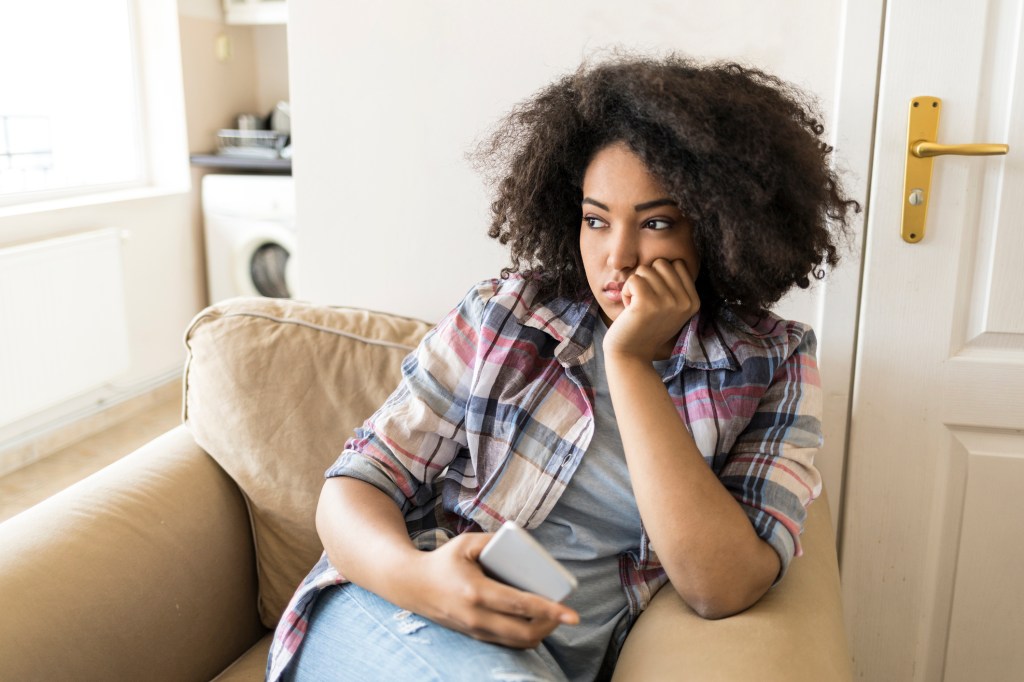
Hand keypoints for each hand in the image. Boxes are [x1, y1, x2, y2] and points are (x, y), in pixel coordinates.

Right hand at [402, 532, 578, 648]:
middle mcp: (477, 617)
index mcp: (476, 592)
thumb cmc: (443, 561)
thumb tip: (524, 545)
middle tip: (564, 613)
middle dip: (550, 626)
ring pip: (518, 642)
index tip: (572, 614)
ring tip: (552, 616)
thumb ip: (495, 540)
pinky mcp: (475, 636)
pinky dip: (526, 636)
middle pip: (524, 632)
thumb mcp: (466, 543)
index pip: (520, 605)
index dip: (549, 610)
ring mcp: (475, 631)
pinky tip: (535, 622)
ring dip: (540, 633)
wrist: (412, 586)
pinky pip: (508, 643)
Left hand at [604, 258, 699, 360]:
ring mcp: (667, 302)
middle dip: (647, 279)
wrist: (631, 356)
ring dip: (635, 286)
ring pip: (645, 269)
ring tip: (637, 308)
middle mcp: (684, 301)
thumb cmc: (646, 328)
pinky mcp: (647, 303)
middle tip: (644, 302)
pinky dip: (626, 292)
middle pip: (661, 263)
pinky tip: (629, 310)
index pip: (677, 264)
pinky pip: (633, 279)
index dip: (661, 276)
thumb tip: (669, 259)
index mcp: (694, 301)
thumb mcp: (670, 308)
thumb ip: (675, 286)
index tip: (656, 298)